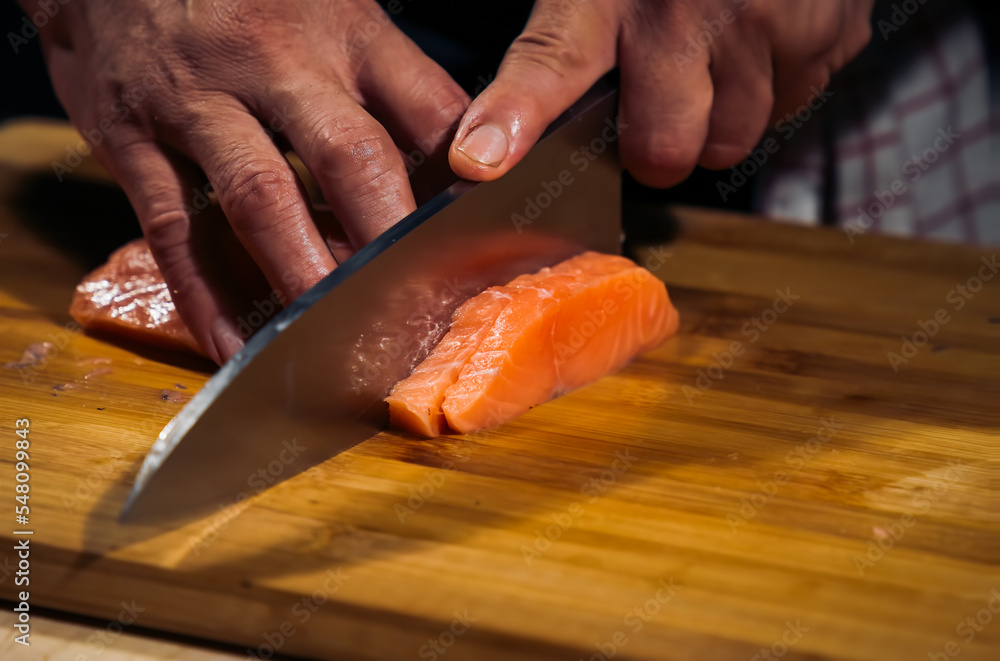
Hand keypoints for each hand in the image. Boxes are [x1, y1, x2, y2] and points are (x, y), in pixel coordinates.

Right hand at [24, 0, 468, 362]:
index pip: (428, 110)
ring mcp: (199, 100)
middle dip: (390, 242)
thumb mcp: (334, 7)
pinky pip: (172, 228)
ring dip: (302, 276)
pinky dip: (203, 297)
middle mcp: (276, 62)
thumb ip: (391, 80)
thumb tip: (460, 167)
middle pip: (350, 159)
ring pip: (261, 199)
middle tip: (422, 310)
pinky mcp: (131, 137)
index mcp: (344, 28)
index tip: (490, 247)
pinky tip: (234, 347)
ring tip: (338, 341)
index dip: (466, 182)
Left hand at [449, 0, 871, 186]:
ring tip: (716, 62)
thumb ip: (570, 39)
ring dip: (718, 123)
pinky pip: (789, 110)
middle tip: (659, 103)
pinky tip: (762, 43)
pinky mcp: (825, 34)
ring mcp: (763, 23)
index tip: (480, 163)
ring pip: (731, 143)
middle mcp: (684, 10)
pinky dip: (773, 91)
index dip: (515, 119)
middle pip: (662, 151)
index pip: (550, 63)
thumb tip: (497, 142)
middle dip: (657, 147)